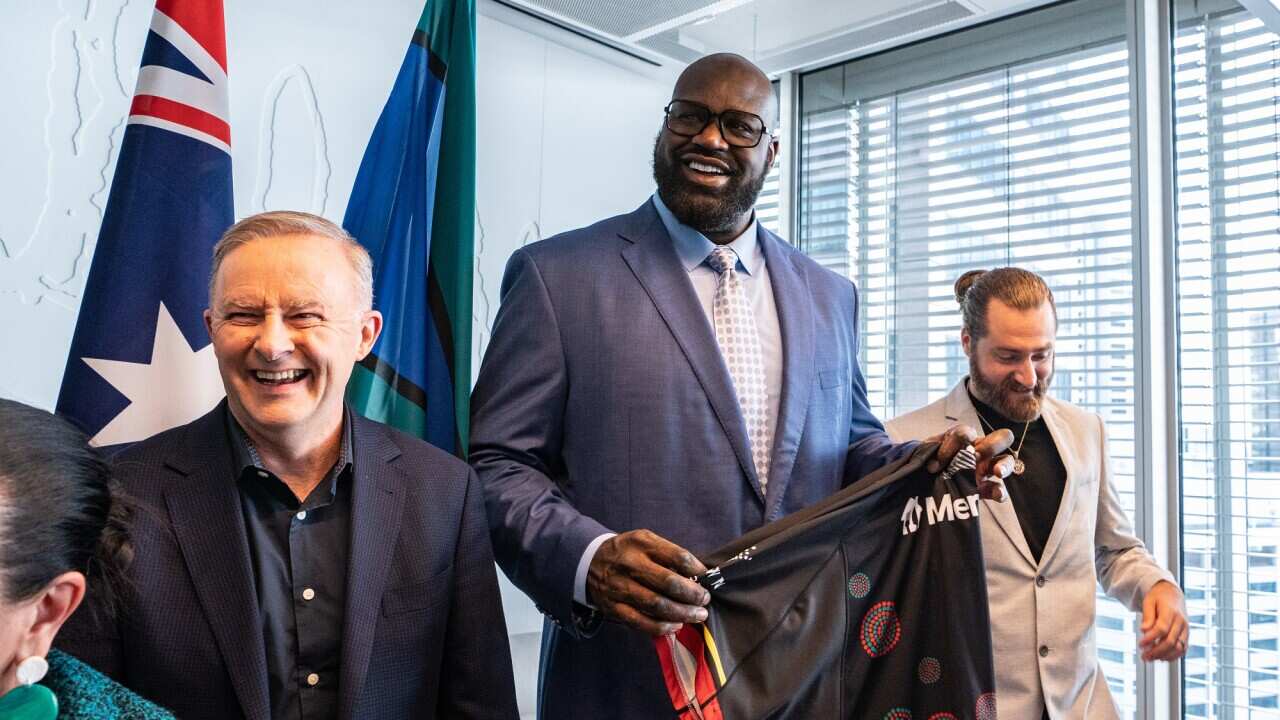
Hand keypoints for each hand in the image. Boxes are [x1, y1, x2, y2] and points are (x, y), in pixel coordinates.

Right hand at [586, 529, 710, 635]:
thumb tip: (698, 575)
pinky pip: (641, 622)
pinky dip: (661, 626)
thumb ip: (668, 554)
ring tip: (698, 615)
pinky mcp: (613, 607)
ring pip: (657, 605)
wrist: (588, 561)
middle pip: (668, 582)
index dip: (696, 569)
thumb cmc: (627, 552)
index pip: (677, 556)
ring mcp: (620, 587)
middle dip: (692, 594)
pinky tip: (675, 625)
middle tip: (705, 600)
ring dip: (682, 613)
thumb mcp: (644, 541)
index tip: (706, 577)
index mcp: (641, 543)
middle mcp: (629, 564)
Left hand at [925, 424, 1015, 501]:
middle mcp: (979, 451)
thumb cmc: (929, 460)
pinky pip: (999, 490)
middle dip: (992, 445)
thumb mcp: (927, 452)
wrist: (925, 480)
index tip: (940, 459)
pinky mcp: (985, 490)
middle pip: (1000, 439)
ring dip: (1004, 466)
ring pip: (1006, 462)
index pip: (966, 433)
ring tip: (998, 472)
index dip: (953, 444)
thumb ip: (932, 452)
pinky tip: (997, 494)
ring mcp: (985, 470)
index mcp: (965, 439)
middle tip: (976, 456)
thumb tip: (934, 465)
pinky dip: (1000, 492)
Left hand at [1139, 580, 1187, 660]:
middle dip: (1156, 651)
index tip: (1140, 644)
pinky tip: (1161, 658)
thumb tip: (1144, 630)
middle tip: (1143, 656)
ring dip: (1164, 656)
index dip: (1150, 639)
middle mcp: (1181, 621)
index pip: (1162, 628)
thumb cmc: (1157, 598)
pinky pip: (1183, 649)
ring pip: (1179, 648)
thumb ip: (1147, 617)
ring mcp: (1186, 629)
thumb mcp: (1148, 602)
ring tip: (1150, 659)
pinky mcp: (1186, 634)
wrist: (1172, 594)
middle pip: (1170, 641)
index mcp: (1171, 611)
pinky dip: (1173, 656)